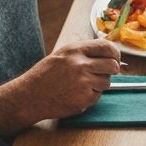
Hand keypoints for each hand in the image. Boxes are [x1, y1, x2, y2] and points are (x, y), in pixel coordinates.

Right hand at [0, 40, 121, 136]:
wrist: (30, 96)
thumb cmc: (46, 75)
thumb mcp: (62, 55)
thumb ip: (84, 52)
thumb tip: (110, 52)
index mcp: (74, 50)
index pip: (107, 47)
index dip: (115, 53)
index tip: (115, 58)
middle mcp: (80, 65)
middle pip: (113, 65)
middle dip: (112, 69)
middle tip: (105, 72)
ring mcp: (83, 83)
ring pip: (107, 82)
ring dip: (99, 84)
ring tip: (82, 84)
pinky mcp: (84, 99)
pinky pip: (98, 95)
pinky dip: (90, 95)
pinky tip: (75, 94)